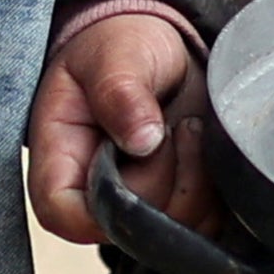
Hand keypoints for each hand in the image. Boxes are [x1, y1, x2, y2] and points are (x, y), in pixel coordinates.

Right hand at [26, 9, 211, 249]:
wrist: (155, 46)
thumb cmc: (118, 47)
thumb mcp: (113, 54)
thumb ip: (120, 92)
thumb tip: (142, 140)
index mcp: (59, 162)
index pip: (66, 215)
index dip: (110, 202)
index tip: (145, 148)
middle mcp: (94, 195)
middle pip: (131, 223)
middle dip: (165, 173)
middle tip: (172, 123)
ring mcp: (136, 205)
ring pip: (173, 228)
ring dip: (195, 177)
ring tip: (188, 127)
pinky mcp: (176, 207)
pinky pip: (205, 222)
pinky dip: (214, 185)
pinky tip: (203, 145)